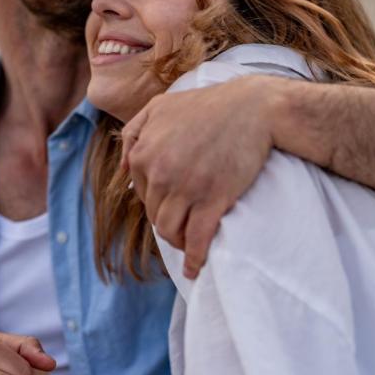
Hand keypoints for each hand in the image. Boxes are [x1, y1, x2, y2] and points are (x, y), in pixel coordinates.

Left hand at [121, 75, 286, 279]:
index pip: (141, 194)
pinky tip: (195, 268)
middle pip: (154, 215)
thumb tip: (122, 168)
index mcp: (144, 153)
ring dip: (177, 241)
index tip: (170, 205)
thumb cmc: (207, 106)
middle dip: (166, 222)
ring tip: (187, 242)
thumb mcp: (159, 107)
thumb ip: (133, 133)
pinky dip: (194, 259)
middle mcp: (160, 173)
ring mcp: (186, 189)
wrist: (252, 108)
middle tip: (182, 224)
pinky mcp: (213, 200)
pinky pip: (196, 240)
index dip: (156, 202)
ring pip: (169, 231)